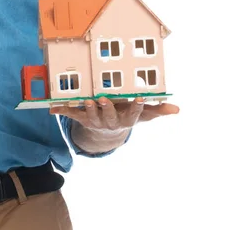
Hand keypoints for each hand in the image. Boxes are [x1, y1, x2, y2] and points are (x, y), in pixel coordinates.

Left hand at [50, 97, 179, 132]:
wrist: (107, 132)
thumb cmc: (126, 116)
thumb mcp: (142, 116)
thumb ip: (157, 110)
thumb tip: (177, 109)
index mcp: (126, 119)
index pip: (134, 113)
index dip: (137, 106)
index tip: (140, 97)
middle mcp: (110, 122)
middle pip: (109, 116)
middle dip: (106, 108)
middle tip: (104, 99)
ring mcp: (95, 120)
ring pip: (91, 115)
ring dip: (87, 108)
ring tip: (86, 101)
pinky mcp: (82, 118)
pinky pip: (71, 114)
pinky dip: (62, 110)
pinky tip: (52, 107)